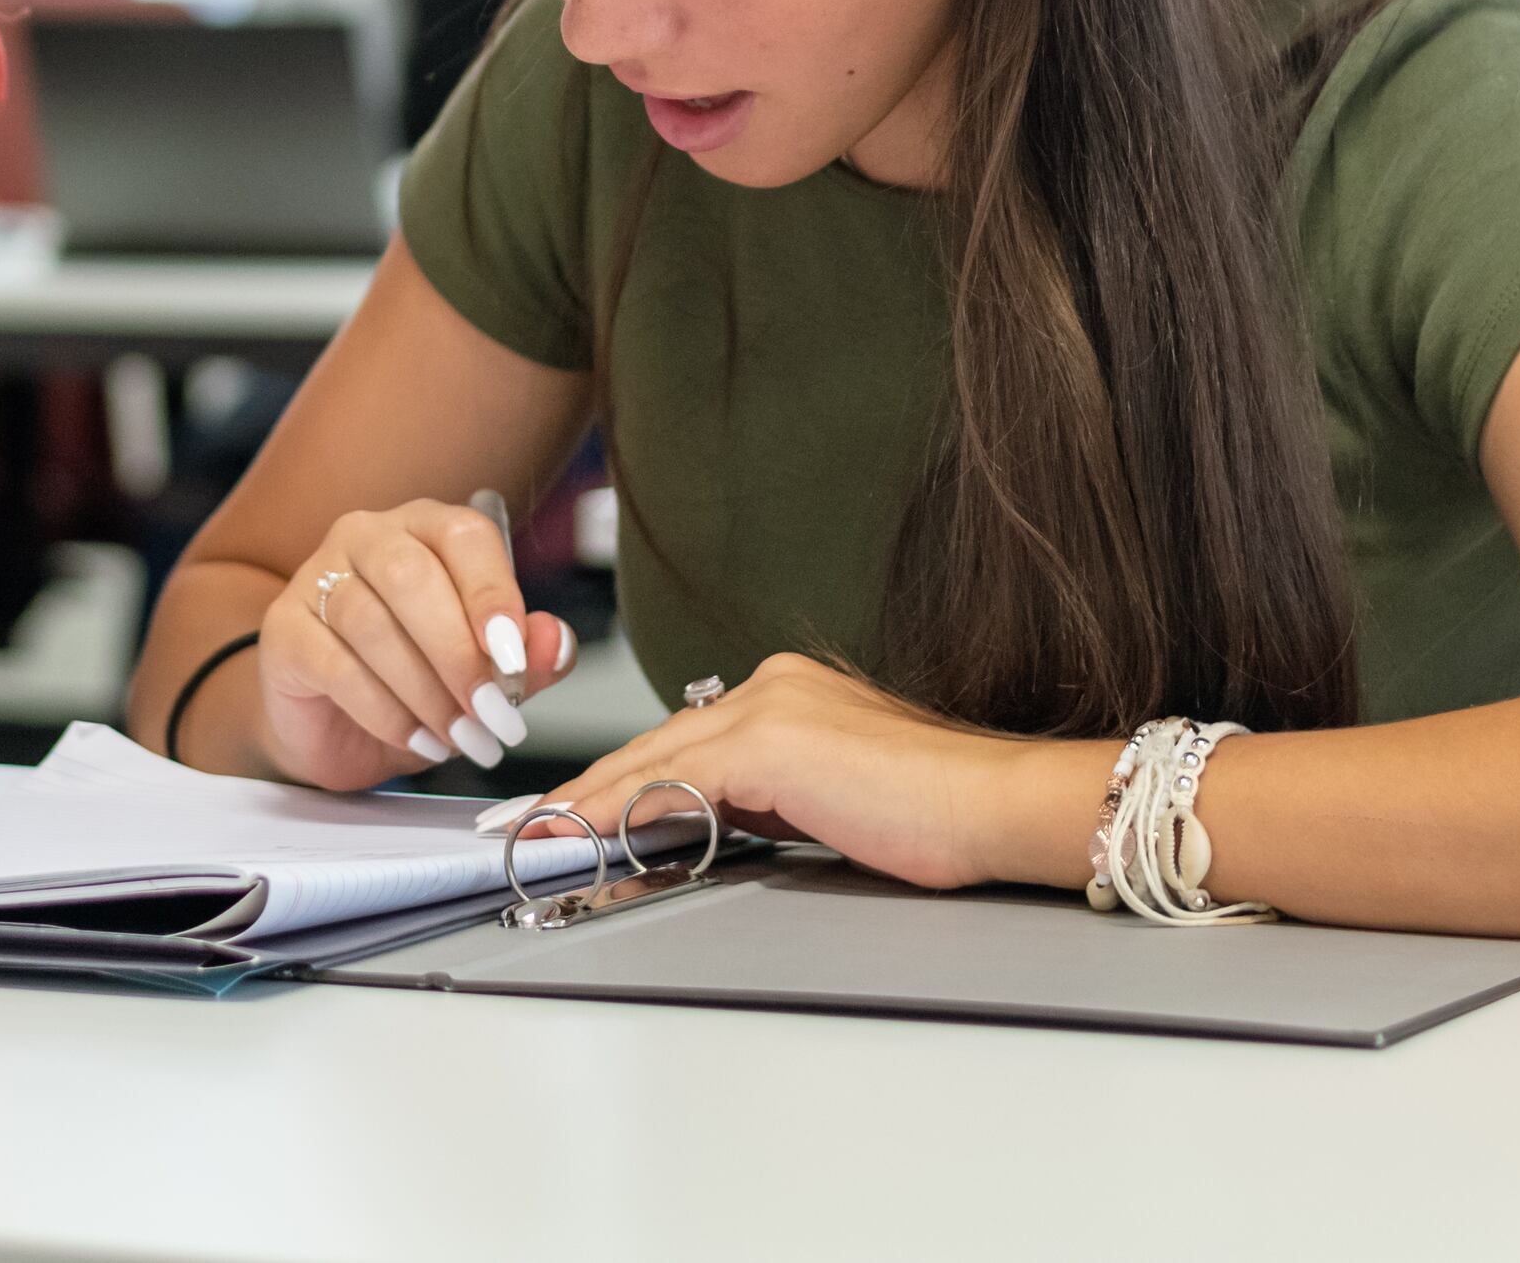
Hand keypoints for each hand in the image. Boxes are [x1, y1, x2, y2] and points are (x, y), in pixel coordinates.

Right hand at [246, 500, 576, 787]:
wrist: (332, 725)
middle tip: (492, 714)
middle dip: (458, 653)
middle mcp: (366, 538)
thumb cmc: (412, 682)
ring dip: (425, 691)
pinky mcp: (284, 630)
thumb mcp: (480, 675)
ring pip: (371, 623)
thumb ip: (523, 657)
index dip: (493, 593)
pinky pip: (336, 666)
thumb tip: (553, 642)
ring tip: (460, 737)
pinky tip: (417, 740)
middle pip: (410, 576)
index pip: (463, 536)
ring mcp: (315, 579)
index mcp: (424, 528)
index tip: (514, 659)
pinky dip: (385, 711)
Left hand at [526, 652, 1068, 890]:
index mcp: (788, 691)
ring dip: (589, 801)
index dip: (621, 779)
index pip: (684, 741)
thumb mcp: (830, 802)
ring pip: (655, 759)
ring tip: (538, 834)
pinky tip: (585, 832)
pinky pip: (674, 781)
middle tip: (525, 821)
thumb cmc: (936, 814)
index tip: (571, 809)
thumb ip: (766, 800)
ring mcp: (768, 705)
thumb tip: (704, 825)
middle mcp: (770, 684)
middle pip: (656, 744)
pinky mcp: (770, 742)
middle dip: (586, 787)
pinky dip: (621, 809)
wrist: (994, 804)